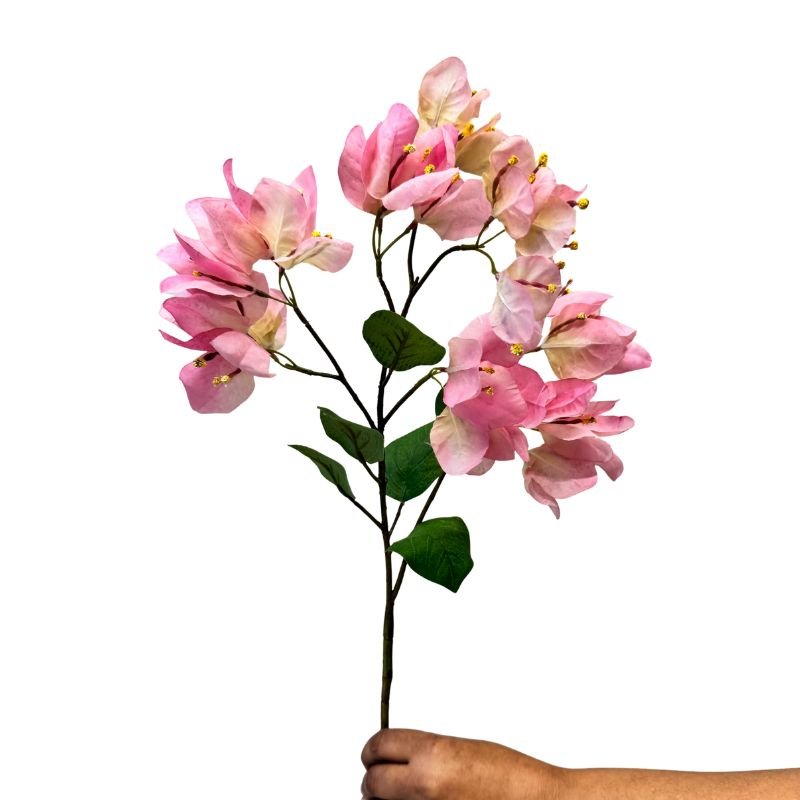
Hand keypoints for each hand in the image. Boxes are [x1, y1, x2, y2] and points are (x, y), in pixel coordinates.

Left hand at [360, 728, 561, 799]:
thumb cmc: (509, 776)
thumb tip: (394, 760)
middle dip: (375, 778)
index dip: (374, 749)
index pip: (379, 746)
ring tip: (405, 795)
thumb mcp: (461, 749)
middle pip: (372, 782)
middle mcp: (425, 785)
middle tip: (383, 776)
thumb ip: (424, 753)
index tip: (374, 753)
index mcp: (433, 754)